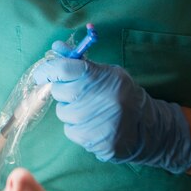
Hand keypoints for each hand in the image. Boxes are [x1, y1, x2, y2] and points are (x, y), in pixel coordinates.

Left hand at [34, 42, 190, 173]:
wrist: (148, 127)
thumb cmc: (122, 94)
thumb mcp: (106, 72)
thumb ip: (79, 61)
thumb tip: (56, 47)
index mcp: (102, 76)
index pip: (63, 68)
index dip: (47, 70)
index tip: (42, 74)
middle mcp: (102, 99)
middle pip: (60, 91)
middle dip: (64, 92)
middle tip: (77, 93)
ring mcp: (101, 123)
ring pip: (63, 113)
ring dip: (71, 112)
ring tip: (90, 111)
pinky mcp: (99, 143)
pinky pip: (71, 132)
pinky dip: (78, 129)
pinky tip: (94, 125)